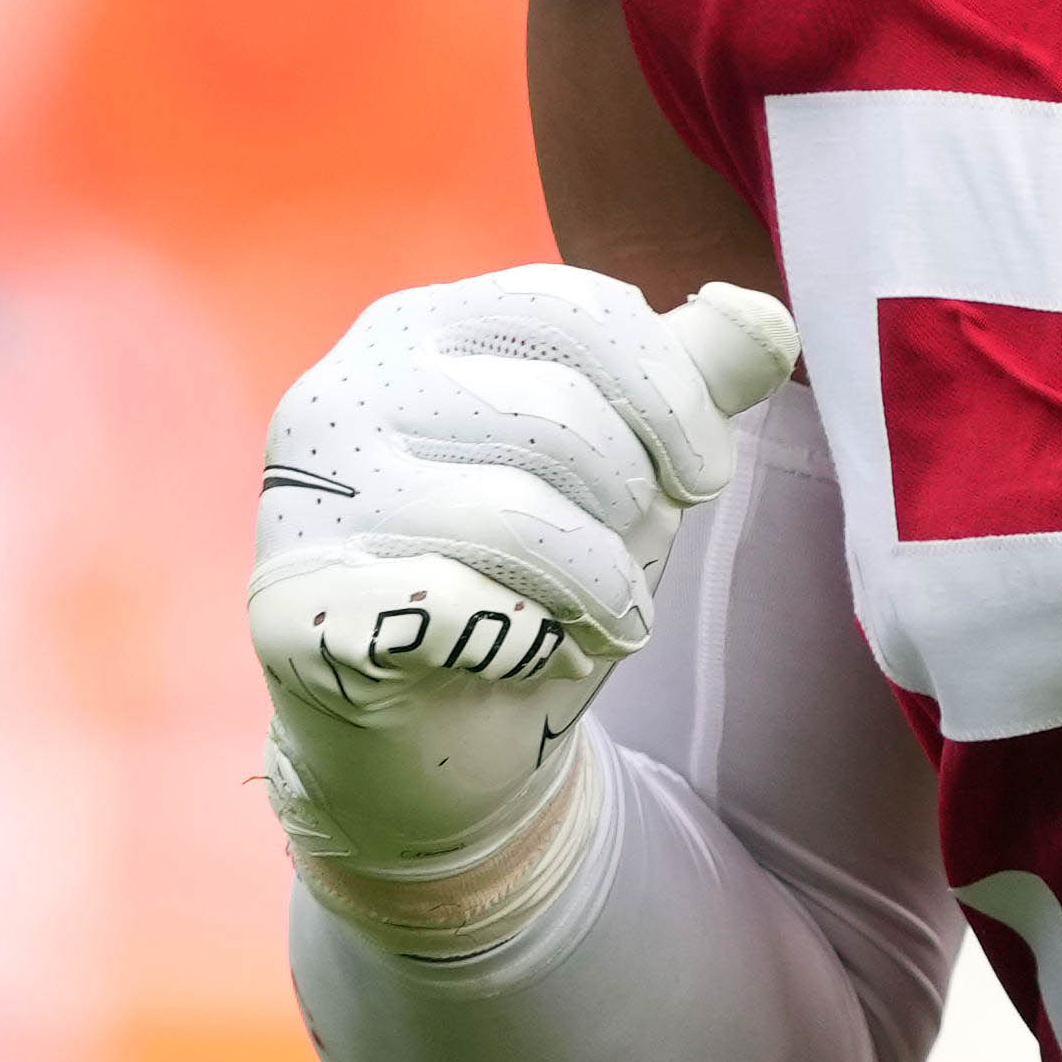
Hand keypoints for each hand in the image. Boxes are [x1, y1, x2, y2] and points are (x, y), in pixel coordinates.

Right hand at [254, 269, 798, 936]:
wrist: (433, 749)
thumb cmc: (526, 584)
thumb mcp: (622, 468)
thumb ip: (687, 383)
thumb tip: (765, 321)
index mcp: (416, 329)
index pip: (578, 311)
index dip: (672, 397)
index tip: (700, 476)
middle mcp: (341, 392)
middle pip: (560, 413)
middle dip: (633, 505)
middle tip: (624, 567)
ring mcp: (304, 503)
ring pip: (519, 514)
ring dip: (598, 586)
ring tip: (598, 621)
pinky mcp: (296, 611)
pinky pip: (459, 609)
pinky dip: (529, 646)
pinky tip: (524, 661)